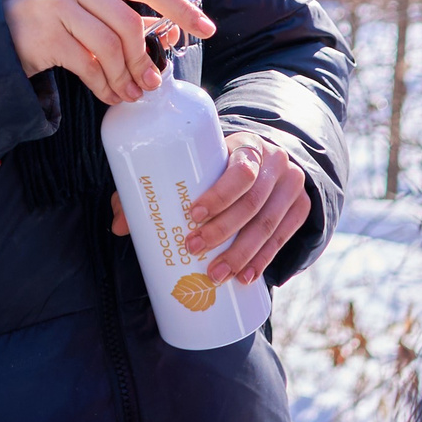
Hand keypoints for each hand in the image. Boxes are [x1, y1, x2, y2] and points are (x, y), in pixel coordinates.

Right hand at [4, 0, 213, 105]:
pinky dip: (105, 86)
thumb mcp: (89, 10)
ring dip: (126, 77)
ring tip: (131, 94)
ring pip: (110, 46)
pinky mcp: (44, 34)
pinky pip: (88, 66)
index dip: (181, 7)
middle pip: (129, 21)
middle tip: (152, 83)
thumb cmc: (50, 22)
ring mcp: (55, 3)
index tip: (207, 29)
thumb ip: (127, 20)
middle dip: (145, 58)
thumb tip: (172, 36)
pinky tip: (110, 95)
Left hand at [167, 130, 307, 284]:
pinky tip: (246, 276)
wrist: (267, 159)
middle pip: (252, 202)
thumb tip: (120, 225)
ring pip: (268, 224)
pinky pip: (283, 237)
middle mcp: (275, 162)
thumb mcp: (200, 162)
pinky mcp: (301, 207)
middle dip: (223, 231)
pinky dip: (263, 259)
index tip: (192, 215)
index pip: (239, 170)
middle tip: (194, 249)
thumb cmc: (220, 164)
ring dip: (242, 254)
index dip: (219, 195)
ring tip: (217, 273)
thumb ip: (159, 186)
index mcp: (247, 145)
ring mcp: (292, 186)